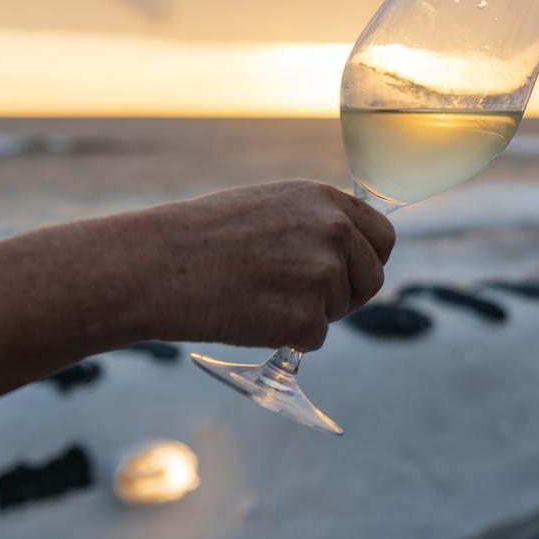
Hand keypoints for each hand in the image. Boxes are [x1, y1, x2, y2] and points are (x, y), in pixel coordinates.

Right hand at [123, 180, 394, 350]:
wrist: (155, 266)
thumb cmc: (202, 238)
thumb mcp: (271, 208)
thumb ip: (315, 223)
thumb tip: (350, 251)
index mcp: (326, 200)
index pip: (383, 236)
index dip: (369, 260)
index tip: (352, 274)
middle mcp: (334, 231)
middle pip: (372, 279)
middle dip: (346, 295)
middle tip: (301, 298)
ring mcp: (323, 273)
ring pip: (340, 310)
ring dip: (308, 313)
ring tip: (257, 294)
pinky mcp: (306, 316)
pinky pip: (314, 338)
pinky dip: (287, 337)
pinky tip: (249, 315)